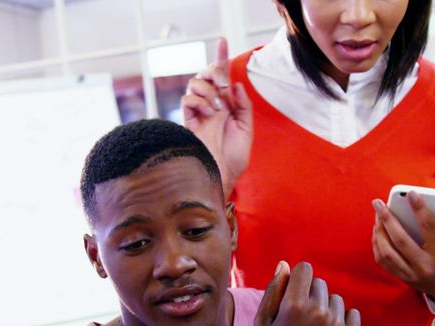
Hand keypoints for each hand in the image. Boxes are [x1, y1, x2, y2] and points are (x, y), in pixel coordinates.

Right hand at [181, 37, 252, 197]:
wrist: (221, 176)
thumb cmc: (234, 158)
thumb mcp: (247, 128)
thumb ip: (243, 105)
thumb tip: (235, 84)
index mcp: (226, 105)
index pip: (222, 76)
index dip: (221, 57)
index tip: (222, 40)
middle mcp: (211, 105)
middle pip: (206, 74)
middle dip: (215, 72)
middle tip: (224, 86)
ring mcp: (198, 112)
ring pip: (195, 84)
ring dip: (209, 90)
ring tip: (217, 107)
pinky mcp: (188, 121)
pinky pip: (188, 99)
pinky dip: (199, 102)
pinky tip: (209, 113)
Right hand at [253, 261, 360, 325]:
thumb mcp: (262, 322)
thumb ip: (273, 290)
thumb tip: (285, 264)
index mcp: (293, 305)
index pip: (305, 269)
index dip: (298, 279)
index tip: (293, 294)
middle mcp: (317, 312)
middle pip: (320, 284)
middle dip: (310, 295)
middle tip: (300, 320)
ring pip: (336, 300)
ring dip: (326, 308)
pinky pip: (353, 314)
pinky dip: (343, 320)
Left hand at [371, 191, 434, 304]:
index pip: (428, 227)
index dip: (420, 209)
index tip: (411, 193)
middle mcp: (424, 265)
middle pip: (400, 240)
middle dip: (387, 219)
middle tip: (378, 203)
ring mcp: (411, 274)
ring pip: (386, 252)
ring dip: (378, 232)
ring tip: (377, 216)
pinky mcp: (401, 277)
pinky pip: (382, 260)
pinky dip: (377, 243)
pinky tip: (377, 231)